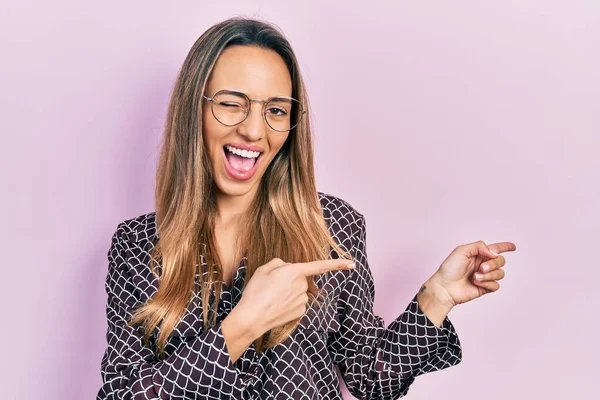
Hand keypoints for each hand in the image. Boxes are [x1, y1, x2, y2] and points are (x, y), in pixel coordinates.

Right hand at [236, 257, 355, 335]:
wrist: (252, 318)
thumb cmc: (256, 291)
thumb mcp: (263, 269)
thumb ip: (279, 263)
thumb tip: (286, 268)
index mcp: (294, 271)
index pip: (320, 266)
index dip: (337, 264)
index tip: (352, 264)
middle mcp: (302, 286)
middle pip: (300, 278)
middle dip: (289, 279)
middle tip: (271, 285)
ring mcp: (302, 300)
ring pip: (298, 291)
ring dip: (288, 292)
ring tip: (270, 297)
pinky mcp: (300, 312)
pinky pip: (296, 302)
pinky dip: (288, 303)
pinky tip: (276, 306)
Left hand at [429, 240, 516, 306]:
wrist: (445, 287)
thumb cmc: (449, 268)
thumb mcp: (462, 250)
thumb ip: (480, 246)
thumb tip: (494, 253)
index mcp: (478, 254)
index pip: (495, 249)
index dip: (505, 247)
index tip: (513, 247)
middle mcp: (483, 264)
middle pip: (500, 261)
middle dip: (493, 264)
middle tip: (481, 268)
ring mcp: (484, 276)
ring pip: (500, 273)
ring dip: (489, 275)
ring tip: (475, 277)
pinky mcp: (485, 288)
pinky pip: (496, 285)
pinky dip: (488, 284)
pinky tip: (477, 284)